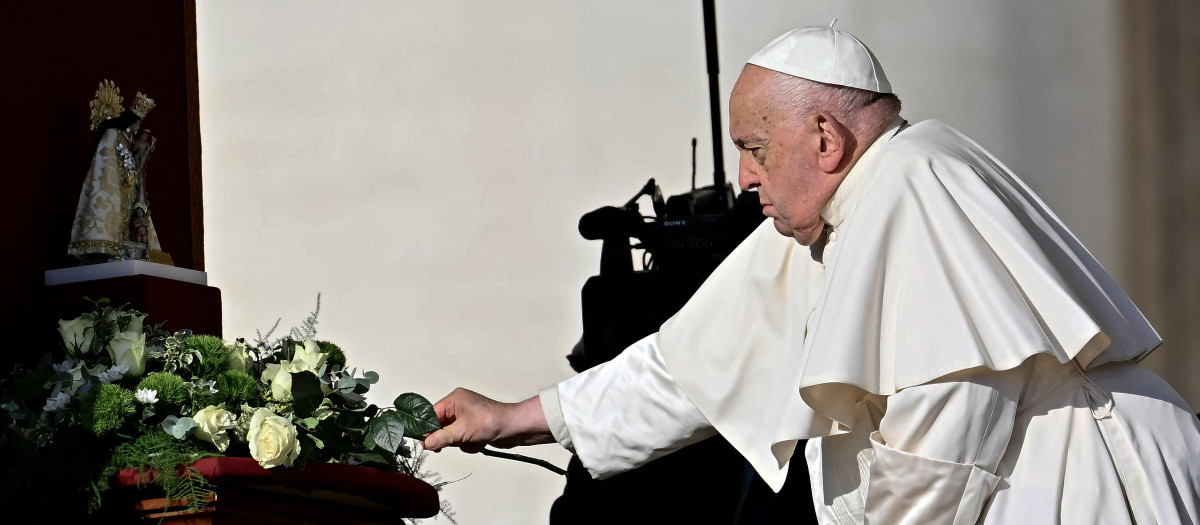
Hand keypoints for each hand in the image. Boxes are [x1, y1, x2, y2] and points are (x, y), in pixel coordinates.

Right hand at [423, 388, 552, 452]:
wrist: (516, 428)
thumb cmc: (491, 422)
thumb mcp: (462, 431)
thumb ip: (442, 437)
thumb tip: (426, 444)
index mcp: (454, 400)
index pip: (432, 414)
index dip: (427, 429)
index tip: (425, 443)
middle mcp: (459, 406)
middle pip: (441, 426)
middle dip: (448, 438)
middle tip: (450, 444)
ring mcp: (467, 418)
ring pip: (452, 436)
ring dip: (460, 442)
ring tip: (472, 440)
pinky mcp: (474, 428)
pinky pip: (462, 439)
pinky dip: (469, 444)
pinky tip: (480, 442)